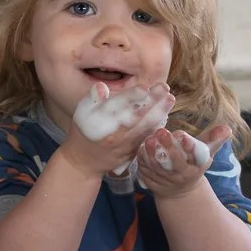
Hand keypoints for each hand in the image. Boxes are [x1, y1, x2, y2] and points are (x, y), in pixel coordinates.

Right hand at [58, 82, 174, 177]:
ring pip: (144, 127)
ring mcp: (125, 145)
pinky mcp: (132, 152)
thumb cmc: (82, 132)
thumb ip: (92, 99)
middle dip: (152, 102)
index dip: (132, 97)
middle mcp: (114, 134)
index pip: (117, 107)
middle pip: (135, 116)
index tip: (145, 87)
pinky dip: (157, 125)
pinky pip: (147, 137)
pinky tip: (166, 114)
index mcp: (99, 122)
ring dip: (159, 113)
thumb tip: (102, 87)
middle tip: (165, 88)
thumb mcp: (80, 113)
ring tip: (170, 98)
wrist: (84, 162)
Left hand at [136, 124, 230, 198]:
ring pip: (157, 167)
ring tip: (149, 140)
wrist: (179, 190)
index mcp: (195, 167)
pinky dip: (142, 160)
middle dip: (168, 147)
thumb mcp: (206, 153)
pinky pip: (145, 171)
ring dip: (151, 154)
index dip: (188, 146)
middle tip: (161, 132)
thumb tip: (226, 128)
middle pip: (174, 162)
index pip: (194, 156)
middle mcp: (181, 175)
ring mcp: (164, 180)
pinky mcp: (150, 182)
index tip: (182, 136)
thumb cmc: (193, 164)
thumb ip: (214, 139)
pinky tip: (140, 148)